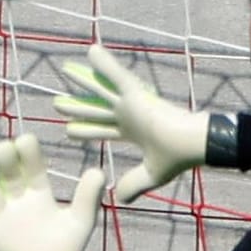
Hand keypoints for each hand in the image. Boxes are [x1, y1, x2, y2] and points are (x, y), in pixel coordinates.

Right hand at [0, 134, 104, 250]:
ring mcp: (2, 213)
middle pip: (5, 169)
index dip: (26, 151)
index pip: (30, 162)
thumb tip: (98, 171)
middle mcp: (17, 196)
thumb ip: (87, 197)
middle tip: (4, 153)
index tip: (25, 142)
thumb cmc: (68, 246)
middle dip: (2, 157)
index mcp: (38, 189)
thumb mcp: (81, 220)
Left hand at [54, 44, 210, 203]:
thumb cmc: (179, 158)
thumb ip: (135, 184)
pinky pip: (117, 76)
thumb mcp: (152, 175)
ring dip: (83, 80)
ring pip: (101, 90)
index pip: (103, 130)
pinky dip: (104, 64)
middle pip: (97, 109)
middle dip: (77, 107)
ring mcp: (132, 103)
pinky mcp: (138, 95)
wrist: (193, 145)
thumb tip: (120, 199)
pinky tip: (91, 51)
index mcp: (133, 132)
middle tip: (57, 103)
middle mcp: (130, 115)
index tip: (68, 130)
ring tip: (64, 70)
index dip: (86, 130)